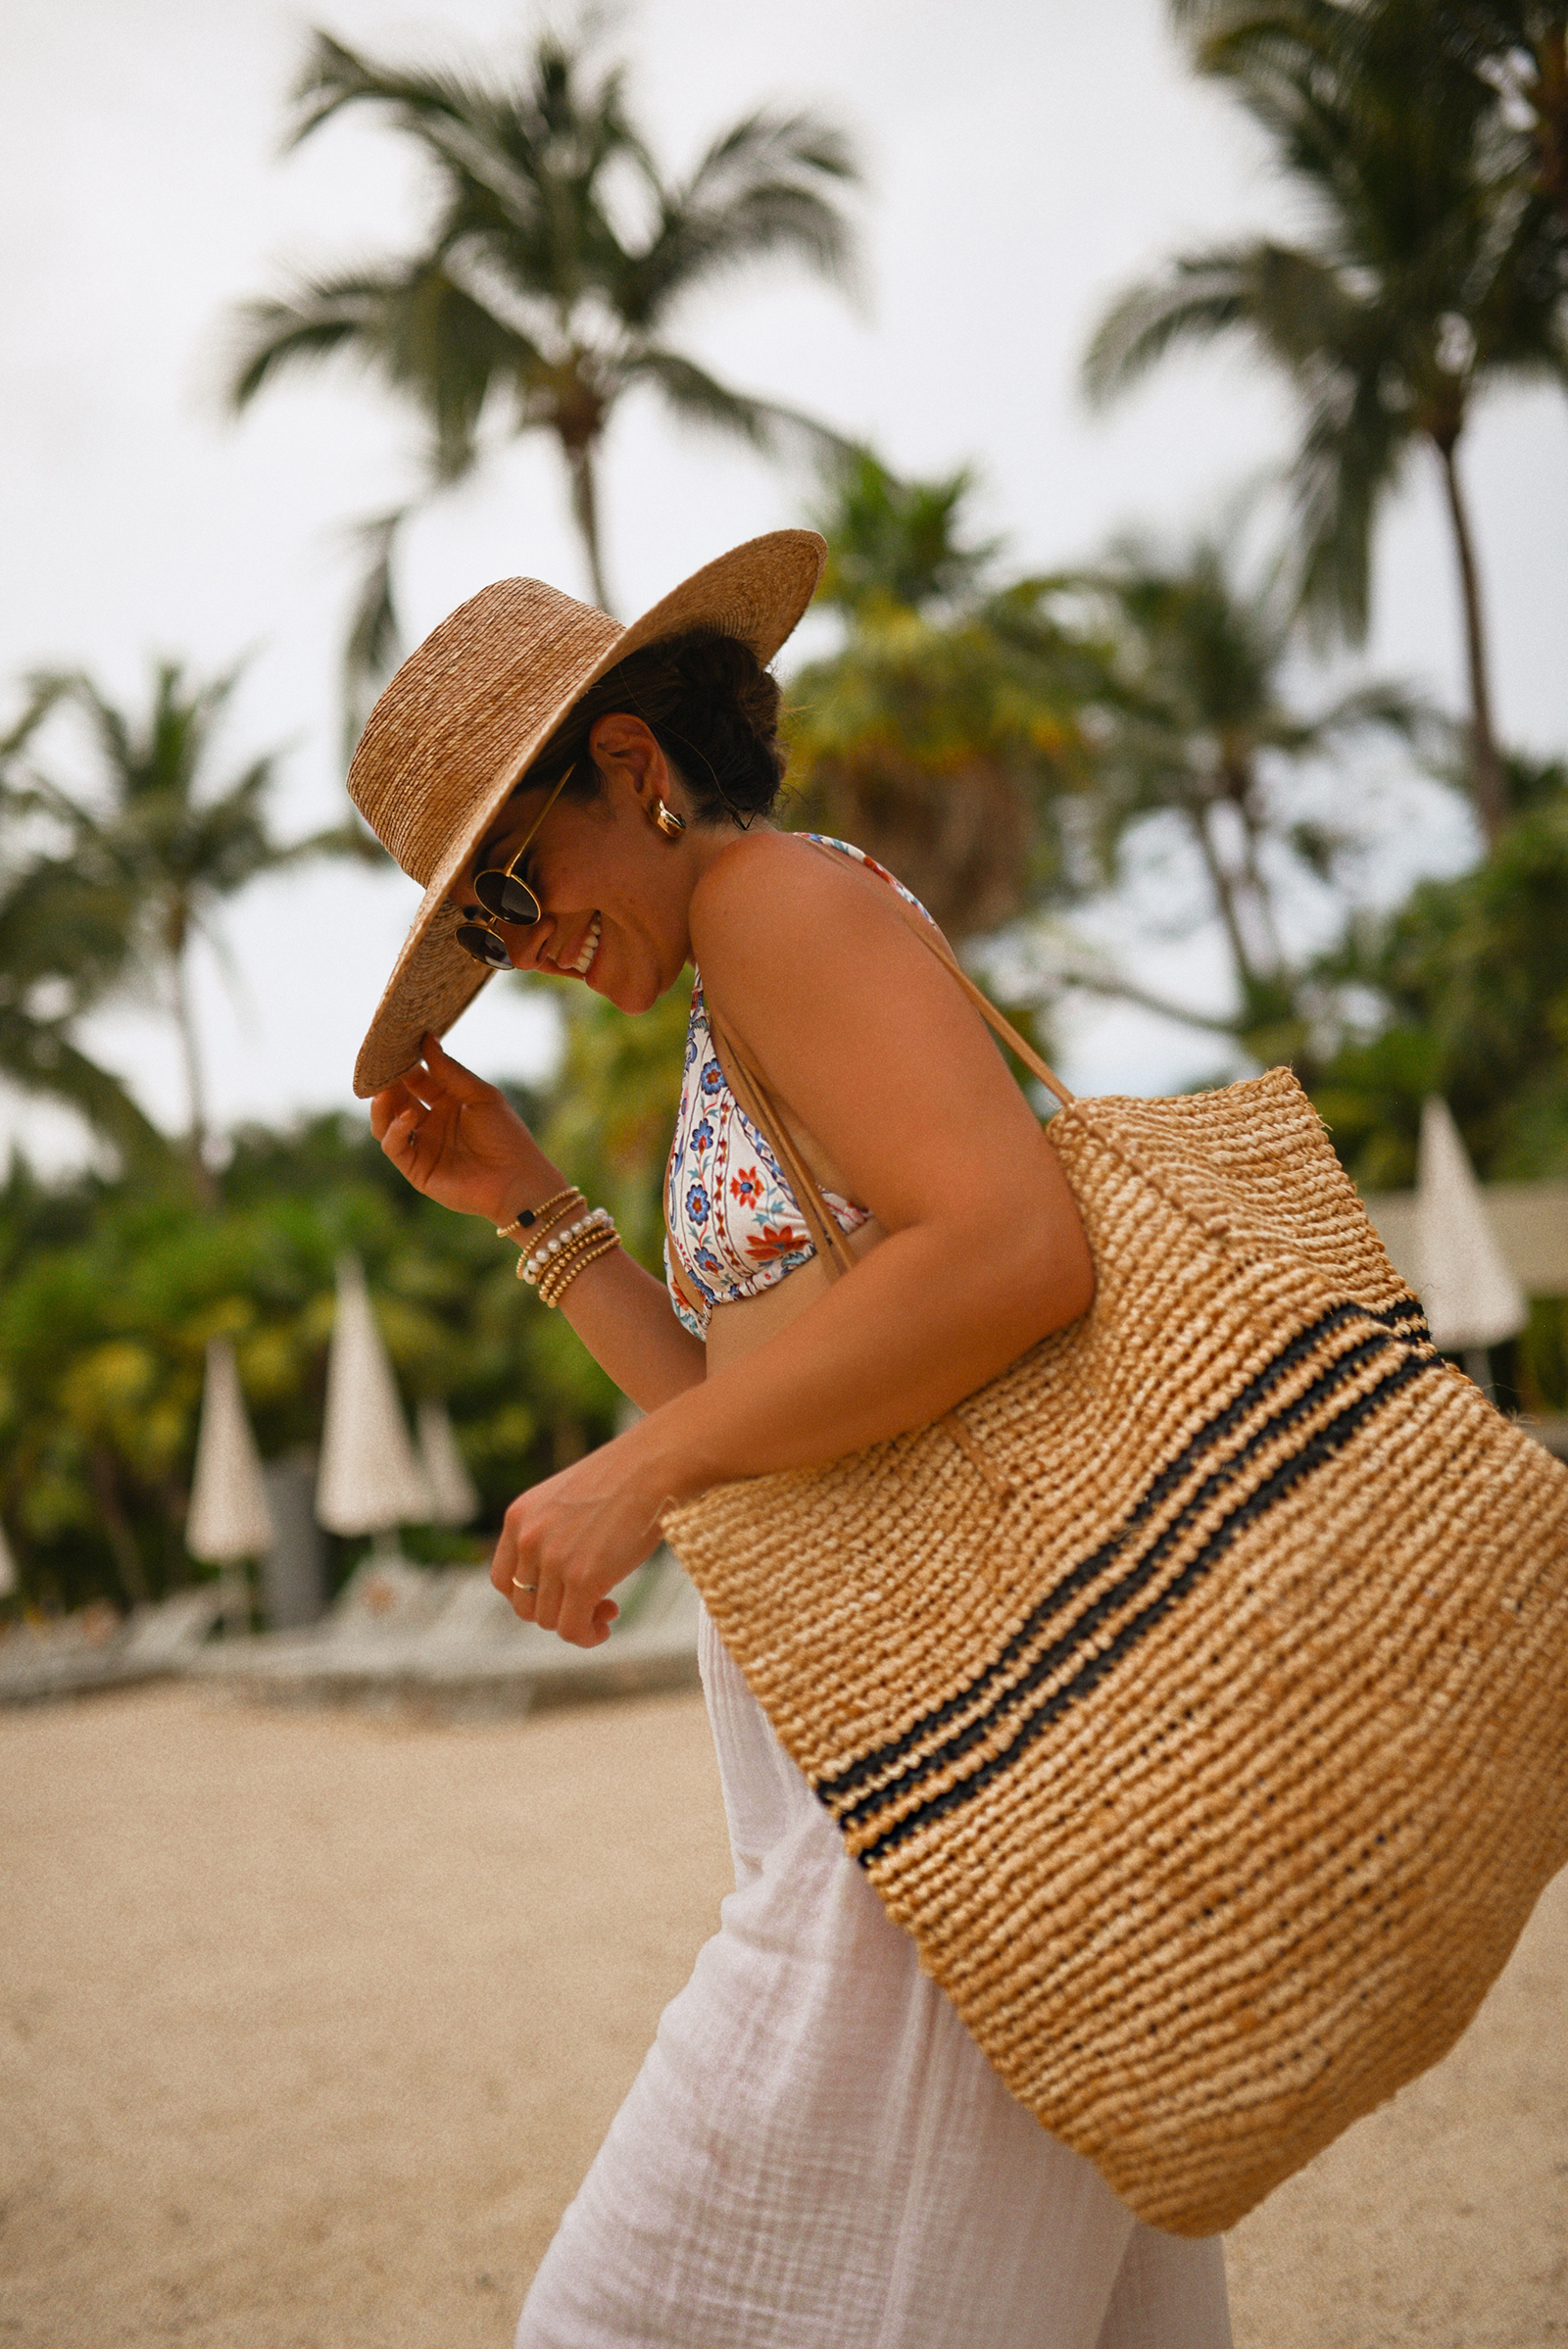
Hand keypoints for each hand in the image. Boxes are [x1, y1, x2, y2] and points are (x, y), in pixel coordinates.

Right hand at [370, 1032, 552, 1224]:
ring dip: (383, 1106)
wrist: (516, 1180)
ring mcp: (422, 1146)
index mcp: (448, 1103)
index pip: (417, 1079)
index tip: (394, 1046)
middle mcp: (431, 1123)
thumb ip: (450, 1070)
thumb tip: (426, 1038)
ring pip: (387, 1122)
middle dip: (388, 1082)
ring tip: (385, 1090)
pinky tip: (408, 1116)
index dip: (404, 1064)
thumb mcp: (479, 1095)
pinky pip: (394, 1146)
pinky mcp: (416, 1169)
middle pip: (397, 1099)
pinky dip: (395, 1130)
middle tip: (382, 1067)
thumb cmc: (506, 1135)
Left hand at [490, 1435, 667, 1647]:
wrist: (655, 1464)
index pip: (504, 1580)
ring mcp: (553, 1559)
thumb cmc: (625, 1478)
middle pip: (526, 1605)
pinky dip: (588, 1636)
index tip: (562, 1594)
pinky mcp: (582, 1578)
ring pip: (549, 1621)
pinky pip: (572, 1629)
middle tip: (593, 1603)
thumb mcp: (569, 1501)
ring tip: (607, 1608)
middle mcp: (528, 1539)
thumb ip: (552, 1534)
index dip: (532, 1597)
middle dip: (557, 1612)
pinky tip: (608, 1623)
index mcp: (519, 1517)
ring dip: (578, 1624)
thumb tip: (558, 1583)